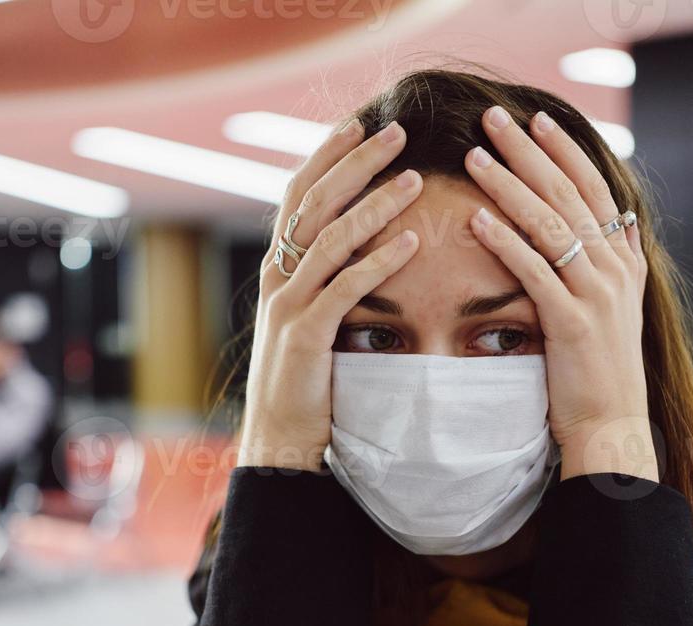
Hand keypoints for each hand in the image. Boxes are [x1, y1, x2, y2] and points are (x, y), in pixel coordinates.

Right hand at [238, 119, 421, 470]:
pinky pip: (346, 288)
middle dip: (355, 162)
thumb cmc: (305, 378)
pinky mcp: (306, 336)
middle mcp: (278, 276)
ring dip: (375, 205)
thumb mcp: (311, 316)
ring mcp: (289, 305)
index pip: (300, 192)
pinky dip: (380, 261)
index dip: (328, 154)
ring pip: (330, 238)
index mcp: (279, 266)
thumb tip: (359, 241)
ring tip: (414, 178)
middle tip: (397, 131)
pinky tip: (413, 241)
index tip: (361, 122)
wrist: (279, 436)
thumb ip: (326, 277)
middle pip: (314, 201)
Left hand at [464, 105, 656, 483]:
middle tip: (495, 118)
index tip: (539, 120)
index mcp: (624, 263)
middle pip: (568, 195)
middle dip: (529, 153)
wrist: (612, 428)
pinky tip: (478, 218)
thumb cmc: (599, 375)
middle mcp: (615, 271)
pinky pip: (534, 271)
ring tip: (476, 157)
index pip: (596, 190)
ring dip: (509, 186)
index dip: (566, 153)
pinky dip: (505, 241)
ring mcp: (597, 295)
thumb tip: (605, 227)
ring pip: (549, 225)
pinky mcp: (572, 323)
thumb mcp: (614, 312)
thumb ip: (608, 268)